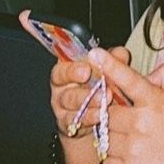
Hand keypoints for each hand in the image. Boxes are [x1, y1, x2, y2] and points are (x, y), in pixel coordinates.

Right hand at [17, 9, 127, 137]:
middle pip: (60, 75)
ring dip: (87, 97)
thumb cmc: (101, 92)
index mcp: (69, 64)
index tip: (61, 40)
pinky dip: (89, 118)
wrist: (99, 126)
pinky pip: (75, 121)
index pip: (56, 48)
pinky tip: (100, 116)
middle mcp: (61, 84)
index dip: (43, 36)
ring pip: (69, 99)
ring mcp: (62, 105)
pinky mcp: (67, 125)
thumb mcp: (110, 72)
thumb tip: (119, 54)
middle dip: (73, 72)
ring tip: (104, 97)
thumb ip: (114, 60)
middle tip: (87, 71)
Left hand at [88, 47, 163, 163]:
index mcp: (156, 103)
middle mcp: (141, 123)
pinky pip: (106, 162)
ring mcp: (132, 149)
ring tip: (138, 146)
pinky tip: (135, 162)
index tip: (95, 54)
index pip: (128, 79)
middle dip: (115, 116)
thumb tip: (149, 73)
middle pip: (108, 111)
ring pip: (105, 137)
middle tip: (131, 125)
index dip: (110, 65)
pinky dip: (115, 163)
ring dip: (115, 140)